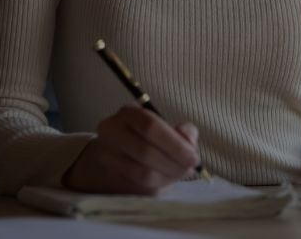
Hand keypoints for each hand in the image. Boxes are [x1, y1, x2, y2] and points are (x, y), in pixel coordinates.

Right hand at [62, 104, 200, 194]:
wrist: (117, 155)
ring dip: (167, 175)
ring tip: (181, 173)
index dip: (174, 143)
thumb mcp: (166, 127)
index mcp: (127, 114)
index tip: (193, 156)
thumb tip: (189, 139)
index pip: (150, 126)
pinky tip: (167, 179)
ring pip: (141, 172)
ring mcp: (107, 157)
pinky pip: (138, 186)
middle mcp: (111, 133)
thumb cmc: (148, 138)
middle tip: (190, 167)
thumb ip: (183, 131)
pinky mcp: (109, 178)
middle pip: (145, 151)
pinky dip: (158, 185)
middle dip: (173, 162)